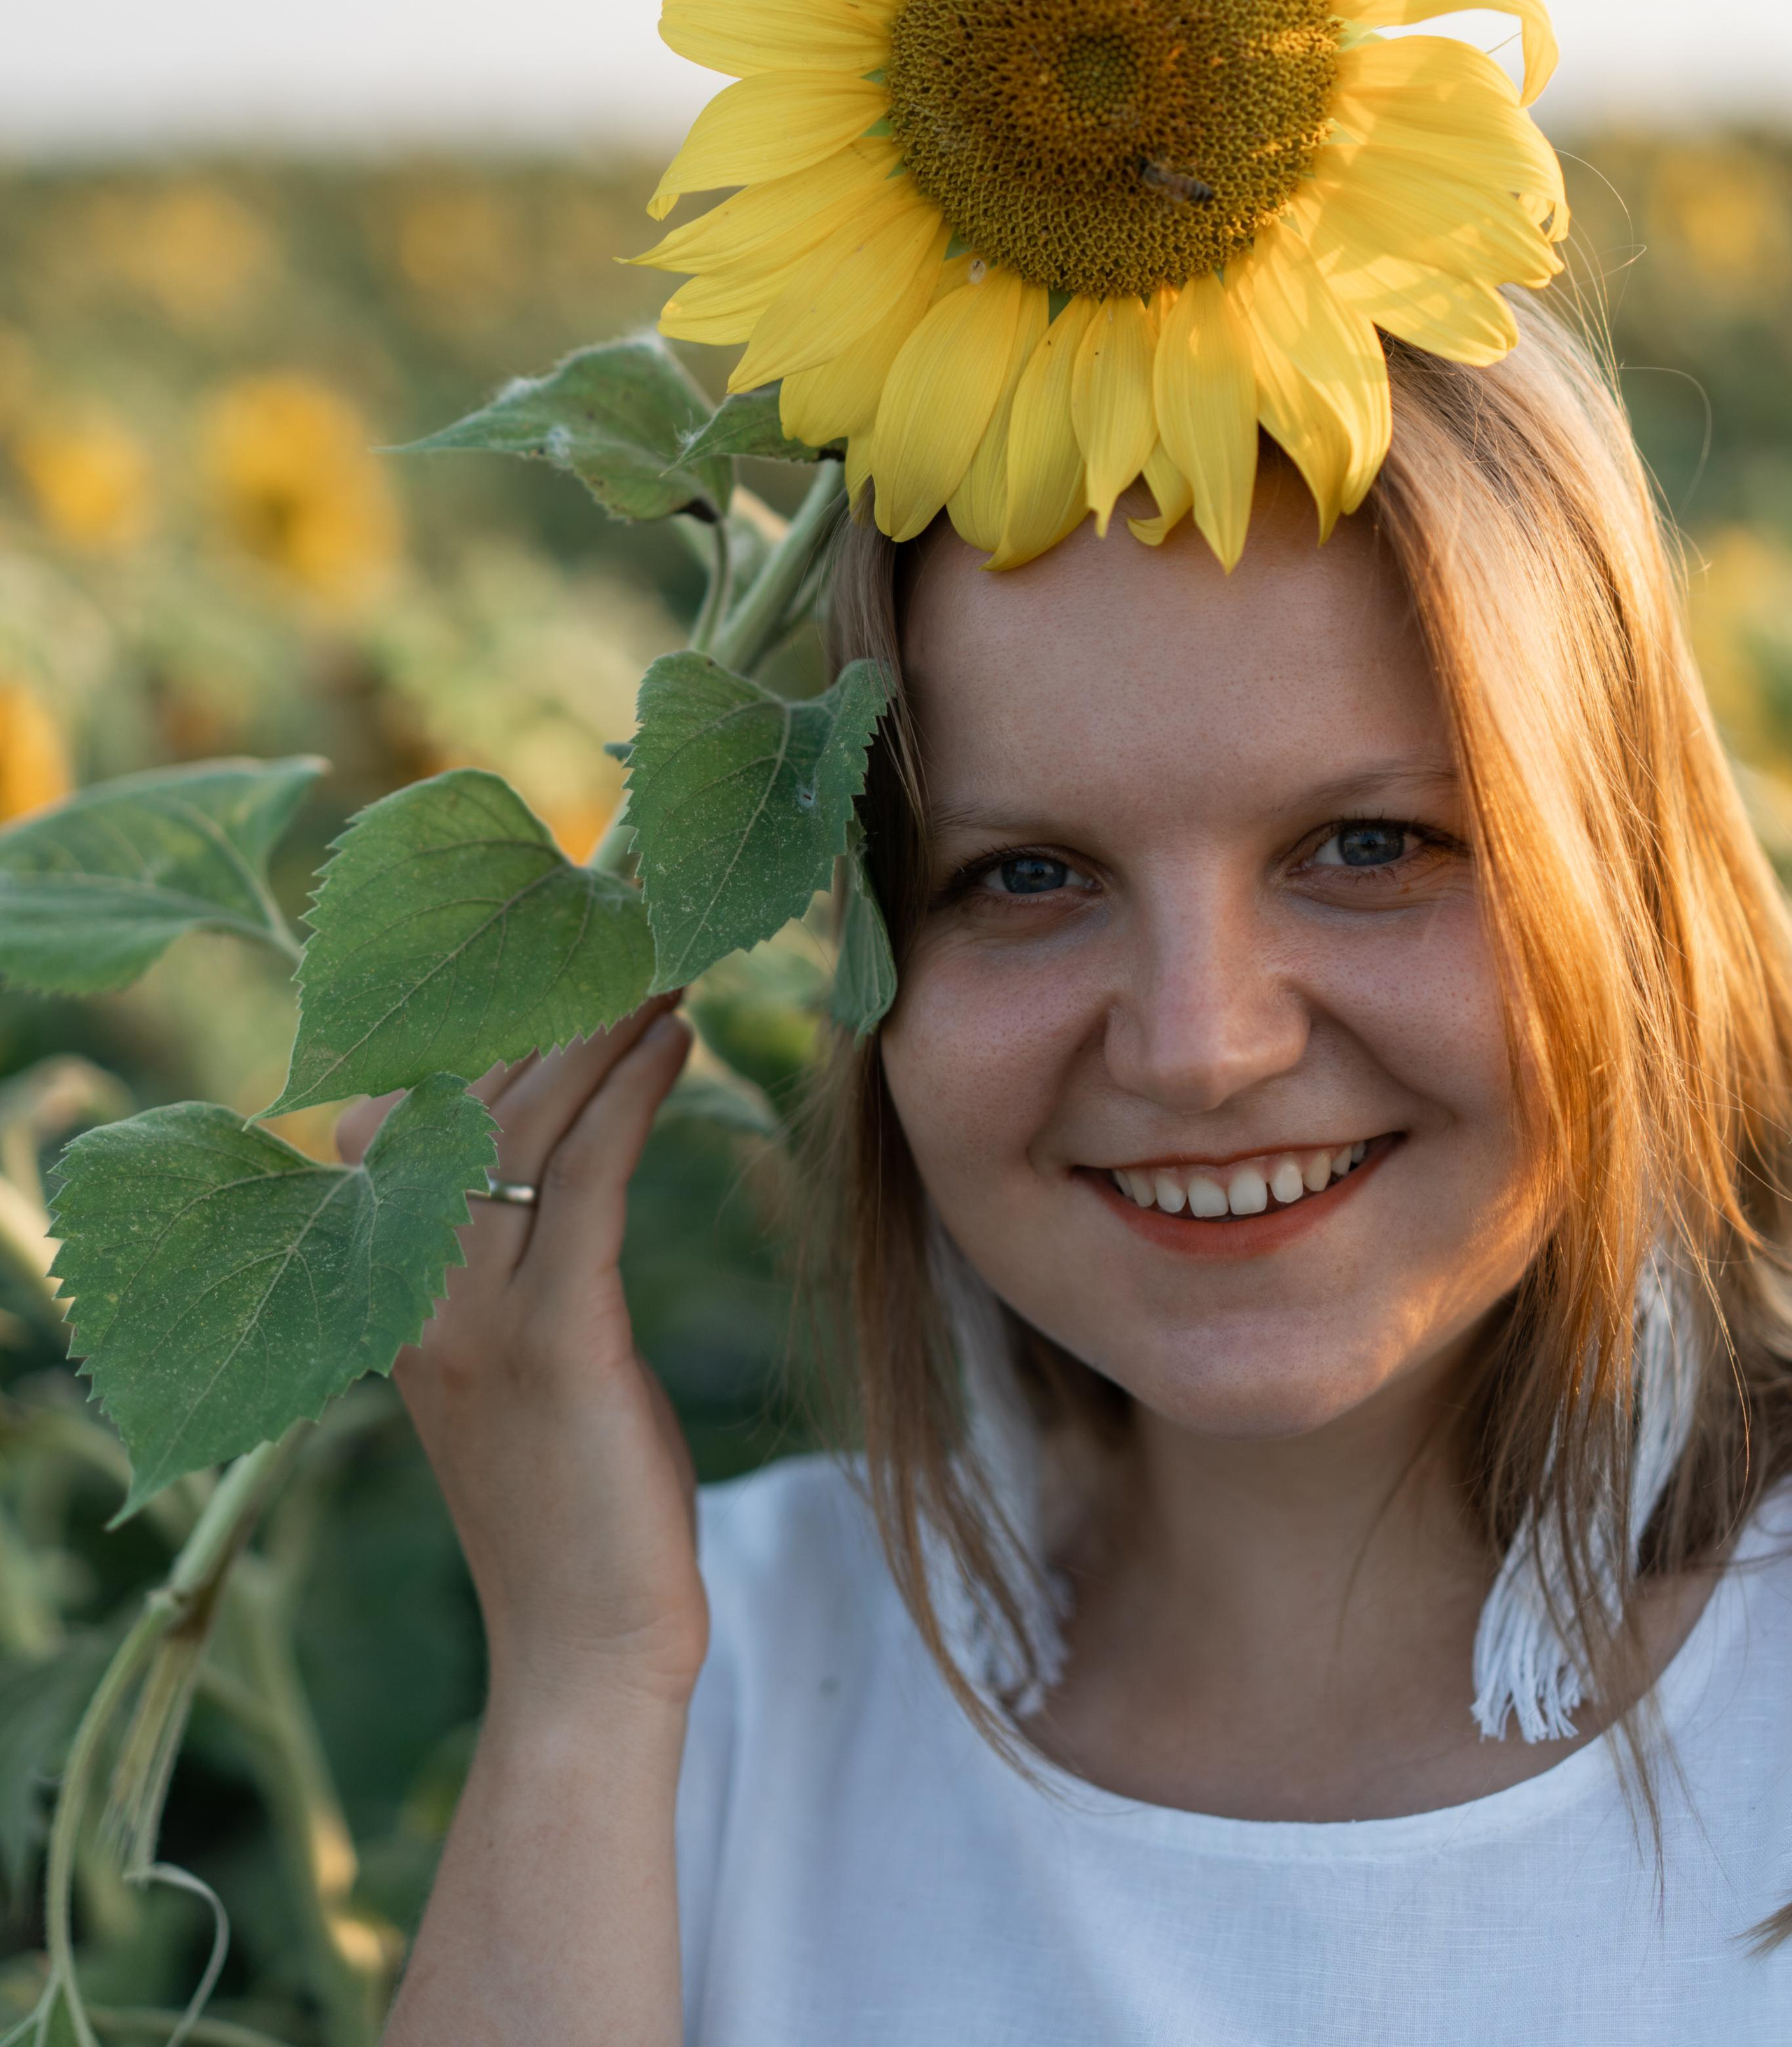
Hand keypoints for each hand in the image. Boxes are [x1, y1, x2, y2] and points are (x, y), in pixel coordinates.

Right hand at [337, 996, 706, 1723]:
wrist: (584, 1654)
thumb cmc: (575, 1504)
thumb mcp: (526, 1366)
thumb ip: (524, 1266)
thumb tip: (573, 1158)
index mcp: (393, 1298)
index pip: (407, 1122)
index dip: (476, 1033)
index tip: (548, 960)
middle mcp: (414, 1295)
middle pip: (466, 1104)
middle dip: (543, 1010)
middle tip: (617, 931)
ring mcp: (474, 1320)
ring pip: (521, 1128)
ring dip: (594, 1032)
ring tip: (658, 967)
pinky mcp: (554, 1344)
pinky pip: (584, 1186)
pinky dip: (628, 1099)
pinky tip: (671, 1043)